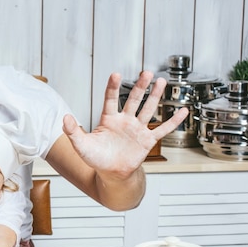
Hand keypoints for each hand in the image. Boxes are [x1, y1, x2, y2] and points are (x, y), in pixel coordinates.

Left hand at [62, 71, 187, 177]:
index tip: (116, 74)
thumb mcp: (81, 145)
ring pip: (148, 109)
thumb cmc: (96, 158)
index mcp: (108, 119)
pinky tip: (183, 111)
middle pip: (134, 100)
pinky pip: (162, 129)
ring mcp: (137, 129)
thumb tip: (65, 118)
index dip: (113, 87)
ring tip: (161, 81)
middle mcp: (124, 121)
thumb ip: (73, 131)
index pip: (110, 99)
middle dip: (140, 87)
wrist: (111, 174)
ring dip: (155, 96)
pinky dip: (173, 121)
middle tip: (146, 73)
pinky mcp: (147, 140)